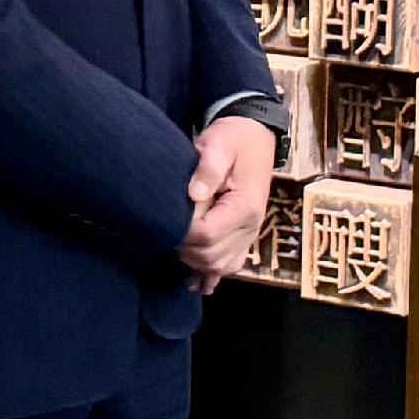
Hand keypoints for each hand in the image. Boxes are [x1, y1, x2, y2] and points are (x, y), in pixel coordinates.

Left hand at [181, 114, 277, 290]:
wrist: (254, 136)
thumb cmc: (233, 139)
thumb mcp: (219, 144)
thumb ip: (208, 168)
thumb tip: (194, 194)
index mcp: (244, 207)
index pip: (206, 234)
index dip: (181, 233)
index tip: (163, 221)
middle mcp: (250, 226)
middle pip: (211, 256)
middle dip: (184, 250)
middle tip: (164, 233)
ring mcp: (249, 234)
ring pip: (221, 266)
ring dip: (195, 263)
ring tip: (175, 249)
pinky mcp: (244, 236)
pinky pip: (231, 265)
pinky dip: (212, 275)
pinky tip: (195, 283)